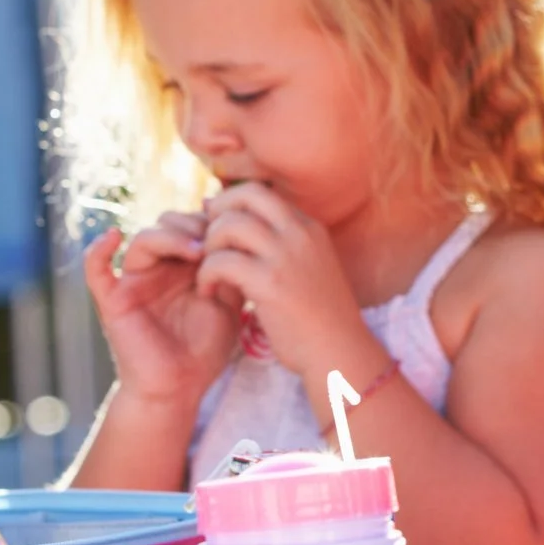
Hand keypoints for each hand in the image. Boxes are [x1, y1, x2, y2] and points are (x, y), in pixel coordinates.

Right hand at [82, 217, 241, 406]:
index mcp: (183, 266)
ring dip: (171, 236)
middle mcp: (157, 268)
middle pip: (167, 223)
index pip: (191, 223)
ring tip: (196, 251)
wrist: (180, 389)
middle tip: (213, 243)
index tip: (232, 228)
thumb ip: (230, 269)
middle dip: (192, 225)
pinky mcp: (113, 300)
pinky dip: (97, 249)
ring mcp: (134, 282)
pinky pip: (95, 269)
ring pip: (144, 239)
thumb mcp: (230, 304)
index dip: (209, 220)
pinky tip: (113, 236)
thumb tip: (234, 231)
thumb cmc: (204, 350)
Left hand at [196, 183, 378, 385]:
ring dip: (208, 244)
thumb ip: (285, 245)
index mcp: (310, 228)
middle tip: (206, 240)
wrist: (338, 351)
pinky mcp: (270, 283)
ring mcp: (286, 256)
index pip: (262, 193)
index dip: (232, 203)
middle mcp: (300, 234)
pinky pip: (221, 262)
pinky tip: (207, 291)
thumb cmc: (320, 317)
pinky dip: (205, 275)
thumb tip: (245, 224)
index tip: (217, 225)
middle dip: (217, 211)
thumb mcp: (310, 267)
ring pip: (229, 224)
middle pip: (246, 195)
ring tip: (207, 270)